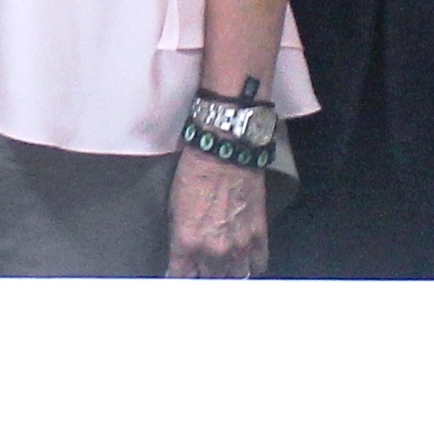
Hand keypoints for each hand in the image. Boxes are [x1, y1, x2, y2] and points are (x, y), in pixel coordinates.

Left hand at [167, 149, 269, 278]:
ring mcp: (239, 245)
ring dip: (229, 274)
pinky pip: (258, 264)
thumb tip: (182, 257)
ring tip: (225, 269)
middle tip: (204, 272)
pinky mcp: (260, 235)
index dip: (180, 279)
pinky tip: (245, 262)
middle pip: (210, 281)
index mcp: (187, 243)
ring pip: (236, 278)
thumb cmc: (195, 173)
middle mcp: (213, 250)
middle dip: (205, 278)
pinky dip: (252, 266)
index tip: (181, 277)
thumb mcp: (174, 208)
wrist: (225, 151)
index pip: (181, 278)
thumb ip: (180, 238)